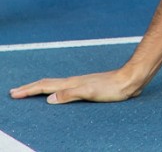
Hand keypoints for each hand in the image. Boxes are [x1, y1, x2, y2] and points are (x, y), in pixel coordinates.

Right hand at [10, 69, 141, 103]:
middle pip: (47, 84)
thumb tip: (48, 99)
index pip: (45, 86)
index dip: (29, 90)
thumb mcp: (90, 92)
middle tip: (14, 92)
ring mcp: (81, 83)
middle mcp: (74, 81)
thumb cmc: (113, 87)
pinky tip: (58, 93)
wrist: (131, 79)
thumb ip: (70, 94)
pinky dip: (54, 90)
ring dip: (41, 87)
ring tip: (31, 90)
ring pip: (55, 85)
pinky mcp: (88, 86)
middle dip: (30, 88)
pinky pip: (65, 88)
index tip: (14, 94)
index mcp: (72, 83)